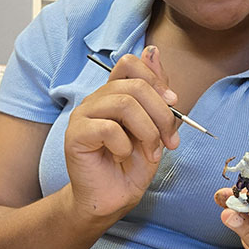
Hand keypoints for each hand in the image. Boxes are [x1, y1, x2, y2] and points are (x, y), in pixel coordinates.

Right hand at [65, 47, 179, 217]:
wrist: (113, 198)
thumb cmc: (132, 164)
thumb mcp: (155, 126)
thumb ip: (155, 92)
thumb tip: (152, 50)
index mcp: (115, 93)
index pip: (129, 63)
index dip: (155, 79)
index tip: (173, 103)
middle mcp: (97, 98)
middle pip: (134, 86)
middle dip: (161, 114)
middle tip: (170, 140)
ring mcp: (83, 115)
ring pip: (124, 104)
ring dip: (147, 132)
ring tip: (151, 152)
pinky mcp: (75, 134)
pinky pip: (108, 128)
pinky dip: (125, 146)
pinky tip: (123, 157)